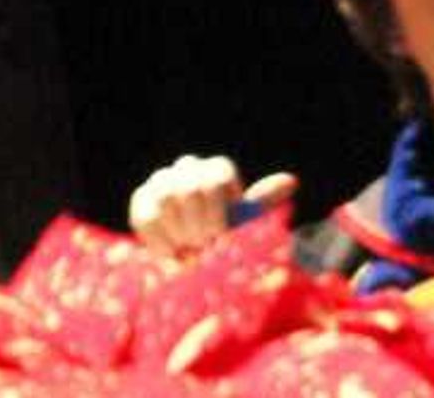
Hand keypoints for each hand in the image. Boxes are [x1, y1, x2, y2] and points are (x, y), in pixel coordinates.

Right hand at [127, 151, 295, 255]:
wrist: (193, 263)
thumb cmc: (225, 243)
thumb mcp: (246, 226)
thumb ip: (261, 203)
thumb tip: (291, 180)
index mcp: (216, 172)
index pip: (218, 175)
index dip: (219, 209)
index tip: (221, 234)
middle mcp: (187, 169)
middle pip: (191, 187)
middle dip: (199, 224)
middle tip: (204, 245)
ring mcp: (161, 181)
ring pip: (167, 198)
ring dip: (181, 233)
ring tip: (190, 250)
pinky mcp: (142, 199)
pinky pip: (147, 215)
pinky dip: (162, 240)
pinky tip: (173, 254)